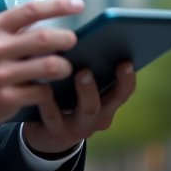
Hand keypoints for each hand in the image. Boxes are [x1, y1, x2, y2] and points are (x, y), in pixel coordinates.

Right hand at [0, 0, 83, 134]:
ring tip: (65, 67)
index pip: (31, 10)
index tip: (78, 5)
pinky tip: (45, 89)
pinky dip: (49, 90)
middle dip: (67, 38)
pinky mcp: (7, 99)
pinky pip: (42, 92)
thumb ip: (13, 30)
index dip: (58, 5)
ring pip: (49, 66)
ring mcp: (1, 75)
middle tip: (73, 41)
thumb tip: (48, 21)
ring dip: (64, 66)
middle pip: (45, 38)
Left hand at [22, 61, 136, 155]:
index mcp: (107, 104)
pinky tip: (43, 83)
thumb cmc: (65, 99)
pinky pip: (52, 114)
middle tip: (95, 66)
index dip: (127, 79)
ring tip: (80, 73)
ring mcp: (78, 127)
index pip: (123, 92)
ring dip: (86, 91)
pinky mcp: (55, 131)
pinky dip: (48, 99)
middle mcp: (97, 118)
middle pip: (109, 102)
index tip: (126, 61)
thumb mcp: (79, 87)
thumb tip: (83, 35)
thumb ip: (88, 66)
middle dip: (108, 80)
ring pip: (87, 110)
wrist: (46, 135)